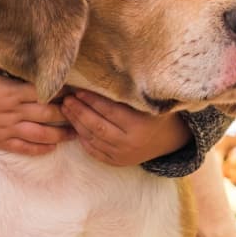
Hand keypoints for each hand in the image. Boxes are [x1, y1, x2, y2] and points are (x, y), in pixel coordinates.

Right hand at [0, 54, 74, 155]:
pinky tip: (54, 147)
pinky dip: (41, 149)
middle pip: (48, 115)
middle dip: (68, 114)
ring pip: (40, 135)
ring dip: (61, 135)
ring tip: (78, 132)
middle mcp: (11, 111)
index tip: (79, 90)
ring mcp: (6, 129)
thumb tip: (18, 47)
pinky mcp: (0, 141)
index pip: (44, 92)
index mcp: (10, 91)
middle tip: (85, 112)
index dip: (63, 92)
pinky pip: (24, 148)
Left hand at [60, 89, 191, 165]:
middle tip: (66, 99)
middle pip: (97, 126)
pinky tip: (75, 126)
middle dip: (79, 112)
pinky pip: (95, 152)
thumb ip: (129, 92)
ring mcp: (123, 155)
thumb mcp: (149, 101)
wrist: (169, 140)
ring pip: (93, 139)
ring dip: (76, 124)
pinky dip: (83, 139)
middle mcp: (130, 143)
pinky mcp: (117, 163)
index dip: (92, 100)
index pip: (109, 111)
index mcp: (140, 125)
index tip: (78, 91)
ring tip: (66, 110)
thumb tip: (100, 73)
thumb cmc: (157, 113)